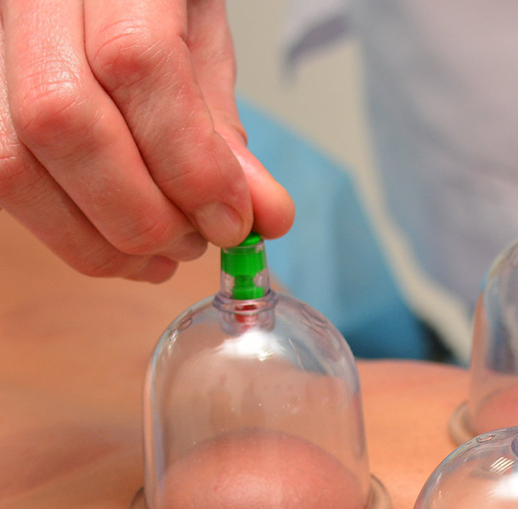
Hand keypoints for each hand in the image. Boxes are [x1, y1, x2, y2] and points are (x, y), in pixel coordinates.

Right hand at [0, 0, 293, 281]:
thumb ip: (224, 131)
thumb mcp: (203, 48)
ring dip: (106, 240)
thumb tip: (267, 217)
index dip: (189, 159)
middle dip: (143, 211)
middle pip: (61, 118)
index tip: (232, 220)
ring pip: (17, 165)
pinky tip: (128, 250)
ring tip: (168, 250)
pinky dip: (79, 240)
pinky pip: (10, 188)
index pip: (136, 60)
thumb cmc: (154, 7)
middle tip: (199, 240)